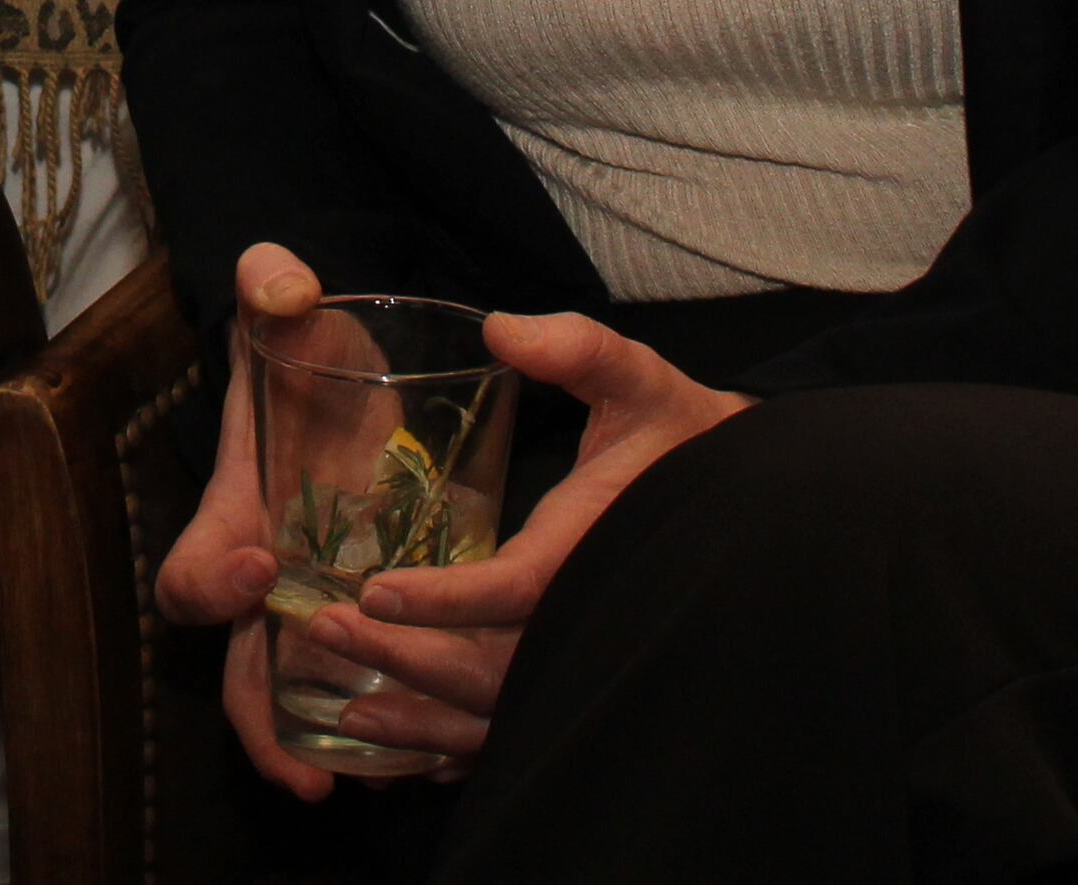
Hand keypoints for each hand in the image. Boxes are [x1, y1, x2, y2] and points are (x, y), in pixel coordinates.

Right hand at [152, 243, 347, 800]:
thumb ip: (274, 284)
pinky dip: (367, 726)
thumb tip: (284, 281)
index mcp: (234, 507)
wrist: (333, 363)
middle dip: (261, 721)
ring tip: (347, 790)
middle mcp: (261, 569)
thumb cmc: (302, 337)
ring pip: (288, 693)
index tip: (259, 565)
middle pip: (236, 666)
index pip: (194, 569)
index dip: (213, 579)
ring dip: (308, 747)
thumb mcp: (287, 303)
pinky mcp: (357, 606)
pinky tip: (411, 758)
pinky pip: (347, 682)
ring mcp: (305, 597)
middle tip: (303, 768)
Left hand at [292, 312, 747, 772]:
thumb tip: (502, 329)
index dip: (443, 600)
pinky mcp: (579, 683)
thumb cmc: (682, 437)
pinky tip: (401, 748)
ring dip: (419, 720)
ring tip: (343, 707)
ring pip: (497, 719)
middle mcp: (589, 621)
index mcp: (594, 550)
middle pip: (491, 670)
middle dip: (404, 657)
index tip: (374, 590)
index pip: (513, 590)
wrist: (752, 509)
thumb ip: (578, 349)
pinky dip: (454, 749)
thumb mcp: (639, 379)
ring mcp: (587, 664)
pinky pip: (511, 734)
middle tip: (325, 628)